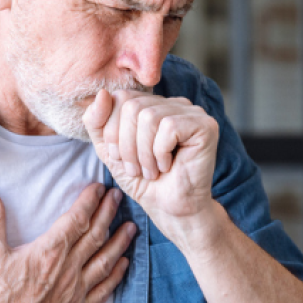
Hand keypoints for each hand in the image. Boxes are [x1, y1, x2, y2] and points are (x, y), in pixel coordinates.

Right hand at [0, 183, 134, 302]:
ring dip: (120, 242)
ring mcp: (75, 292)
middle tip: (118, 197)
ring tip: (131, 227)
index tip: (99, 188)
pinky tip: (124, 265)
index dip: (90, 201)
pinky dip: (116, 275)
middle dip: (108, 213)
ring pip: (105, 261)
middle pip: (95, 235)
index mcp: (49, 251)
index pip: (76, 219)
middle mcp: (68, 269)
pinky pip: (103, 291)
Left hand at [82, 89, 218, 225]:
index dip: (112, 131)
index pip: (120, 97)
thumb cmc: (143, 181)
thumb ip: (96, 121)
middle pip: (132, 106)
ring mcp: (191, 112)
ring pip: (149, 116)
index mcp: (151, 104)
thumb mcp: (109, 150)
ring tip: (151, 171)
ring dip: (143, 153)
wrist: (170, 209)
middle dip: (126, 145)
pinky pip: (169, 127)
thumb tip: (102, 93)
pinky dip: (161, 153)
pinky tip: (168, 166)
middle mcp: (173, 102)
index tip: (120, 158)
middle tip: (136, 169)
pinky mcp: (205, 126)